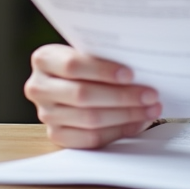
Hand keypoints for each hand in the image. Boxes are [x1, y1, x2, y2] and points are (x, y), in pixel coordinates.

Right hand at [24, 44, 162, 148]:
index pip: (73, 65)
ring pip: (89, 119)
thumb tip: (141, 67)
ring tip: (150, 109)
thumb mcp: (88, 50)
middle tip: (150, 94)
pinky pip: (90, 139)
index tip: (130, 74)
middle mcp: (39, 87)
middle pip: (83, 95)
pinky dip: (118, 131)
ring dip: (126, 115)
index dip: (103, 71)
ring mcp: (46, 114)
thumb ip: (104, 55)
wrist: (69, 79)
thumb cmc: (85, 61)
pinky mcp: (57, 135)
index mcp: (44, 59)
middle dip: (122, 96)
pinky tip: (137, 122)